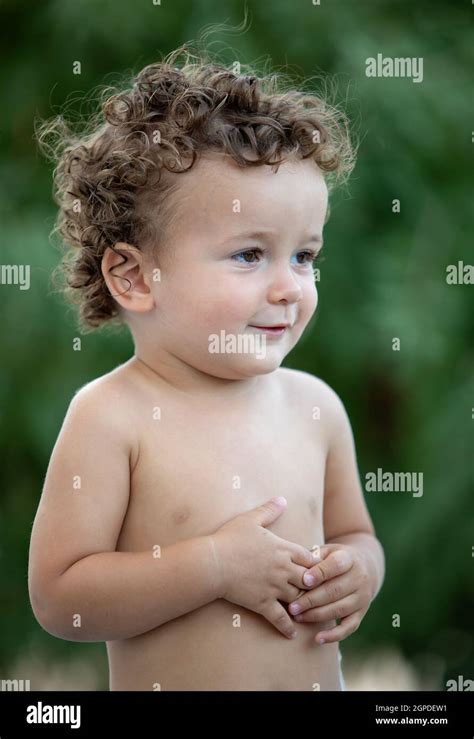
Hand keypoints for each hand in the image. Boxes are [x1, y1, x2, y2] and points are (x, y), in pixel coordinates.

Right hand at [211, 497, 318, 639]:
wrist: (213, 563)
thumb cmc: (230, 539)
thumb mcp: (250, 520)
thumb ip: (269, 510)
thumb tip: (282, 499)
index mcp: (283, 549)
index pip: (310, 558)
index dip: (315, 564)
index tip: (317, 568)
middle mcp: (283, 570)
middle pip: (309, 580)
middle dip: (313, 585)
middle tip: (317, 591)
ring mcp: (274, 588)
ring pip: (298, 599)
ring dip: (304, 605)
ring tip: (309, 611)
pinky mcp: (262, 603)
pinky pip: (280, 618)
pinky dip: (287, 627)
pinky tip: (292, 633)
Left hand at [287, 543, 372, 643]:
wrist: (363, 566)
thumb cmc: (334, 558)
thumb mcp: (327, 551)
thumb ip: (313, 558)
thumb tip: (298, 569)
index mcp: (349, 558)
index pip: (336, 565)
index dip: (320, 573)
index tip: (304, 580)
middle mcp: (359, 578)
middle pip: (335, 591)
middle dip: (311, 600)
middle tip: (292, 607)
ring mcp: (363, 597)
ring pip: (339, 609)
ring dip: (317, 615)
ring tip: (297, 617)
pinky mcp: (362, 613)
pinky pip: (349, 627)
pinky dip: (334, 635)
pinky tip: (318, 638)